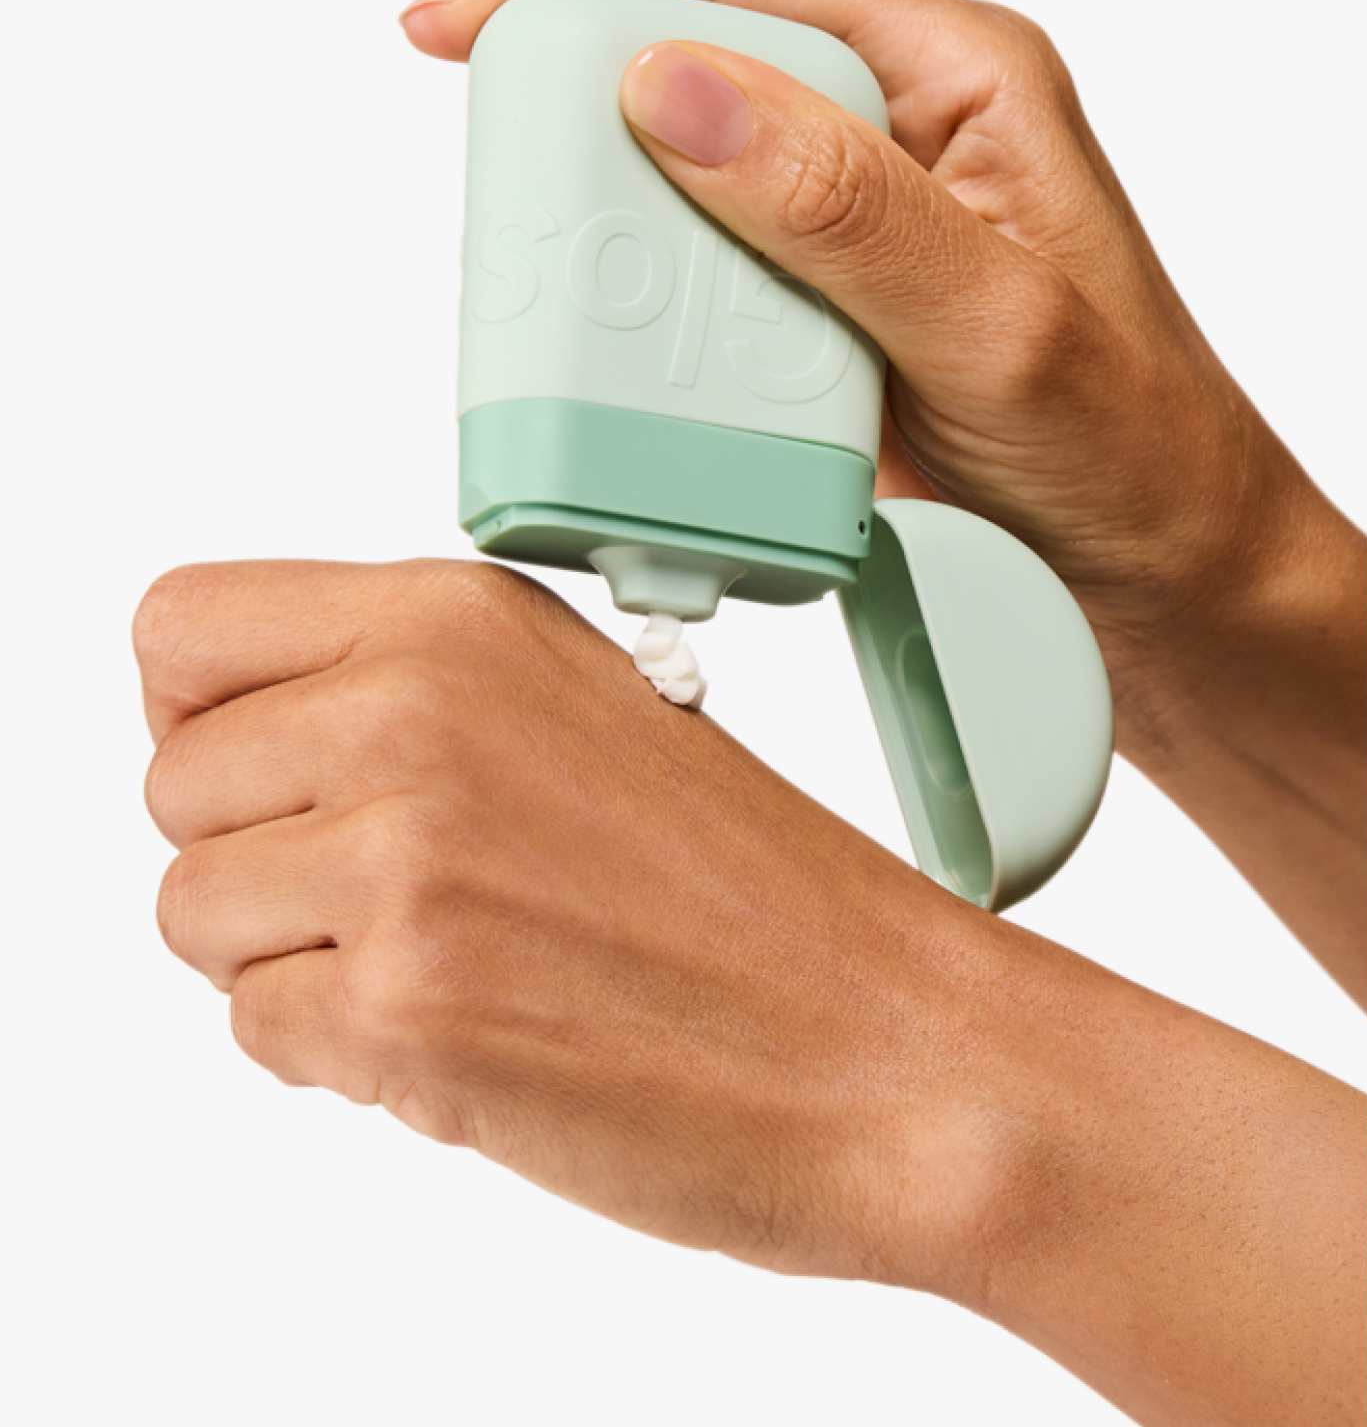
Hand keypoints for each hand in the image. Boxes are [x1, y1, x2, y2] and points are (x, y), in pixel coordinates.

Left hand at [135, 557, 1001, 1292]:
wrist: (887, 1044)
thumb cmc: (758, 896)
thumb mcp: (582, 706)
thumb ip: (411, 689)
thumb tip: (249, 735)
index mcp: (457, 618)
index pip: (178, 627)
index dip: (202, 714)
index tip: (266, 774)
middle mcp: (414, 714)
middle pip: (173, 785)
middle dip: (258, 859)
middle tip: (389, 897)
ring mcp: (404, 861)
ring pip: (193, 914)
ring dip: (293, 961)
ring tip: (441, 961)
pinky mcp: (405, 1009)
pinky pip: (257, 1032)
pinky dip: (341, 1053)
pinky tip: (468, 1028)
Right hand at [400, 0, 1366, 1006]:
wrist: (1161, 580)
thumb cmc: (1132, 446)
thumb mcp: (998, 323)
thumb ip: (844, 209)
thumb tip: (671, 90)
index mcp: (954, 77)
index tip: (460, 15)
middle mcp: (891, 132)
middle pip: (691, 59)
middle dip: (575, 97)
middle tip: (491, 163)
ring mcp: (844, 227)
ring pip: (678, 177)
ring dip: (601, 224)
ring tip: (542, 284)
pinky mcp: (814, 316)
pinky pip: (694, 284)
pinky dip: (638, 315)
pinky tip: (611, 356)